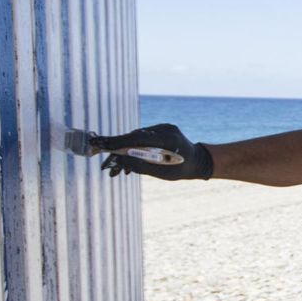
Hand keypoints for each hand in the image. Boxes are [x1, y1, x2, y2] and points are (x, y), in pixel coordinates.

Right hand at [93, 123, 212, 180]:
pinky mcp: (160, 130)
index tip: (103, 146)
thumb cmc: (182, 170)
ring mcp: (163, 127)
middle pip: (135, 137)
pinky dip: (133, 149)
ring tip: (113, 170)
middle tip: (104, 162)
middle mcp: (165, 128)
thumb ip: (141, 167)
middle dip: (118, 149)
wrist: (199, 161)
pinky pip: (143, 139)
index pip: (138, 137)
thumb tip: (118, 163)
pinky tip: (125, 164)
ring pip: (137, 138)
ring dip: (124, 152)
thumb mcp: (163, 173)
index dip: (119, 142)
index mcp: (168, 137)